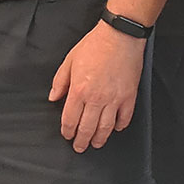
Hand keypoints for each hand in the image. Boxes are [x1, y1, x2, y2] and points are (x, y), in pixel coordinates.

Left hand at [48, 22, 146, 151]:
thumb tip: (54, 97)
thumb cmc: (94, 45)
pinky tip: (115, 128)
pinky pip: (124, 118)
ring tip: (96, 143)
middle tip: (79, 147)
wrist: (120, 36)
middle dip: (82, 141)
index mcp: (79, 90)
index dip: (67, 130)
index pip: (70, 119)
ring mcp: (114, 99)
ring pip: (106, 127)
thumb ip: (60, 82)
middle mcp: (96, 98)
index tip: (67, 135)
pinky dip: (119, 126)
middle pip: (87, 128)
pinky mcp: (129, 96)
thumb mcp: (70, 61)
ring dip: (99, 139)